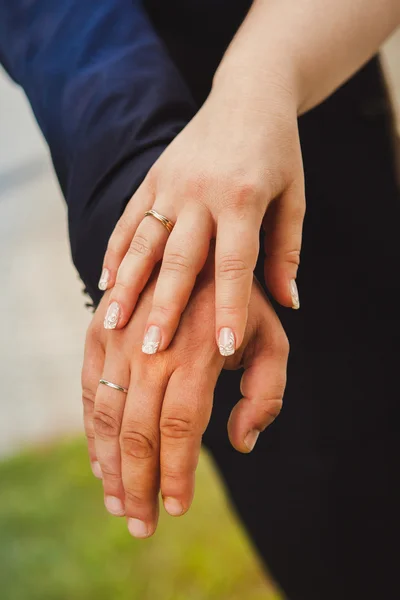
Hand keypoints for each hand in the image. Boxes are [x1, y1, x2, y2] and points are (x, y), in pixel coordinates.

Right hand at [83, 255, 287, 537]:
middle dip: (139, 485)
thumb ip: (266, 394)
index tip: (178, 508)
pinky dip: (93, 432)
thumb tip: (242, 442)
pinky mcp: (100, 332)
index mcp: (197, 350)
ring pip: (108, 417)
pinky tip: (100, 462)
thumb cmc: (239, 303)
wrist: (195, 250)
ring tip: (117, 505)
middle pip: (139, 431)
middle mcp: (151, 346)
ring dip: (111, 467)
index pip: (180, 427)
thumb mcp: (272, 341)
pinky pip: (89, 390)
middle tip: (142, 524)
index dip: (177, 473)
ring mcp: (119, 337)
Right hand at [98, 76, 303, 356]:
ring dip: (127, 286)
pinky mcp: (153, 178)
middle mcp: (201, 192)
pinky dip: (116, 251)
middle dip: (164, 308)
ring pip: (144, 243)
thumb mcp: (294, 198)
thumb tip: (287, 303)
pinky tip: (106, 281)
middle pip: (180, 260)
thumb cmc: (278, 152)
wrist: (249, 95)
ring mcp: (171, 184)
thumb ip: (286, 251)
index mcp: (243, 198)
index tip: (225, 349)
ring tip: (112, 324)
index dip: (232, 308)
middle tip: (150, 352)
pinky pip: (129, 220)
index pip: (235, 265)